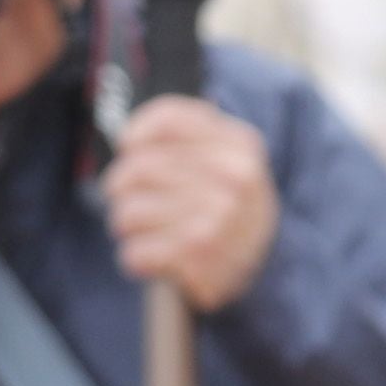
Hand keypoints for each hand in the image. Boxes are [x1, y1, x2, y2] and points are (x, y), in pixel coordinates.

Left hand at [105, 95, 278, 311]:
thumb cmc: (226, 201)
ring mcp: (218, 221)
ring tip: (148, 229)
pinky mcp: (200, 260)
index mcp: (239, 144)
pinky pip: (134, 253)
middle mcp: (233, 179)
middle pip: (138, 169)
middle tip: (130, 197)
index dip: (136, 131)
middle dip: (121, 186)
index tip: (128, 145)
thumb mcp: (226, 154)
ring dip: (126, 225)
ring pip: (128, 213)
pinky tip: (157, 256)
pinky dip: (136, 258)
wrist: (264, 265)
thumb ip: (184, 131)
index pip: (168, 119)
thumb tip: (127, 138)